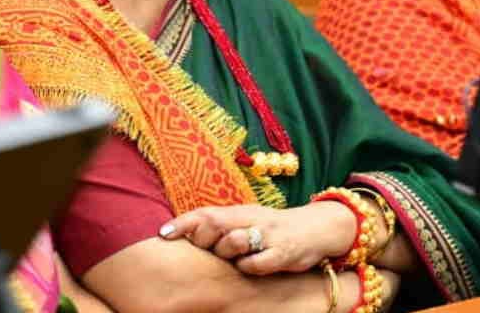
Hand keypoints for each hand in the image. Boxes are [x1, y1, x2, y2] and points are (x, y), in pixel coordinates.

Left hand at [159, 202, 356, 275]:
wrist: (316, 229)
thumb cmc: (273, 229)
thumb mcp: (247, 222)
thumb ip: (221, 227)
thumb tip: (187, 235)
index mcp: (239, 211)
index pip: (205, 213)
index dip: (182, 223)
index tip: (162, 234)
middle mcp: (250, 219)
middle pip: (214, 226)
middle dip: (205, 239)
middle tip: (210, 247)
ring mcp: (267, 235)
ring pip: (233, 243)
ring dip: (227, 252)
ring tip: (236, 256)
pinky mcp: (283, 252)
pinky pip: (256, 263)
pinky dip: (249, 267)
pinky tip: (253, 267)